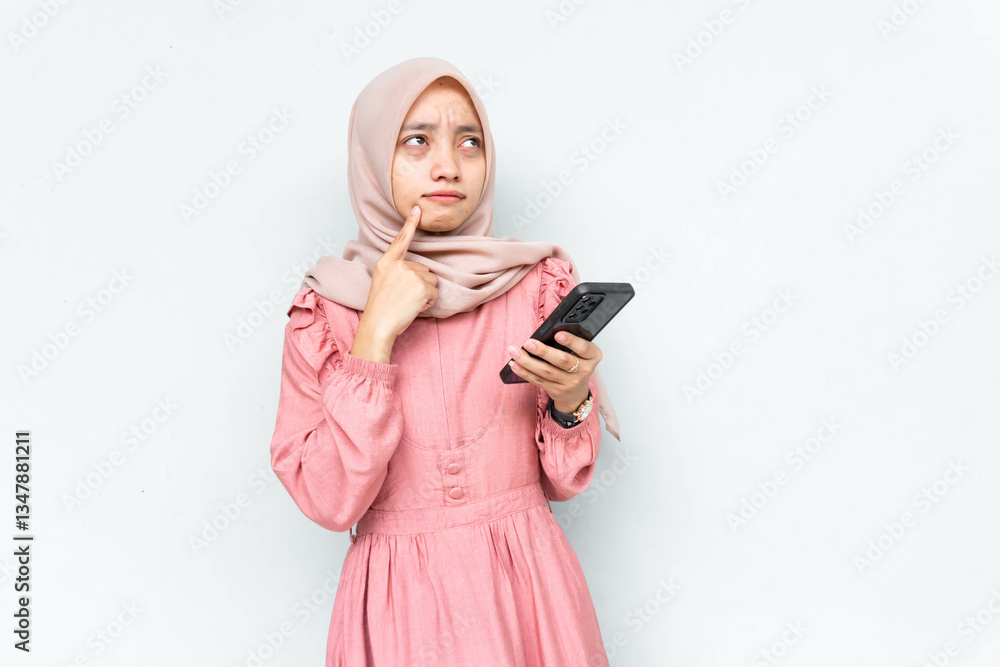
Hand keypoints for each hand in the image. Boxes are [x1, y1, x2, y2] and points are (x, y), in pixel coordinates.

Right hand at [361, 204, 439, 339]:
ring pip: (431, 280)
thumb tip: (420, 271)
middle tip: (403, 298)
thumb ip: (397, 272)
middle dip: (419, 284)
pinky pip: (435, 293)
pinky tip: (414, 307)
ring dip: (425, 293)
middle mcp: (398, 264)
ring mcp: (410, 274)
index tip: (417, 208)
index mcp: (386, 262)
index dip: (410, 224)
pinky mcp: (421, 285)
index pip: (401, 240)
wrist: (378, 325)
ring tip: (408, 303)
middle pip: (423, 269)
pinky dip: (428, 302)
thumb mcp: (383, 282)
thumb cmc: (381, 308)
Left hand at [506, 331, 600, 412]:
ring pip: (546, 371)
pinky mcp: (556, 391)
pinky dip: (525, 372)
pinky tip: (515, 365)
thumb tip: (545, 332)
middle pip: (562, 360)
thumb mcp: (582, 354)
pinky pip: (538, 380)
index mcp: (592, 357)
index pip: (584, 348)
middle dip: (543, 351)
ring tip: (515, 352)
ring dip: (528, 361)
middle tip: (529, 343)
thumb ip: (571, 343)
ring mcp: (569, 383)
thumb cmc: (578, 366)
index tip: (558, 334)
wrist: (576, 394)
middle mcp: (583, 371)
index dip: (571, 341)